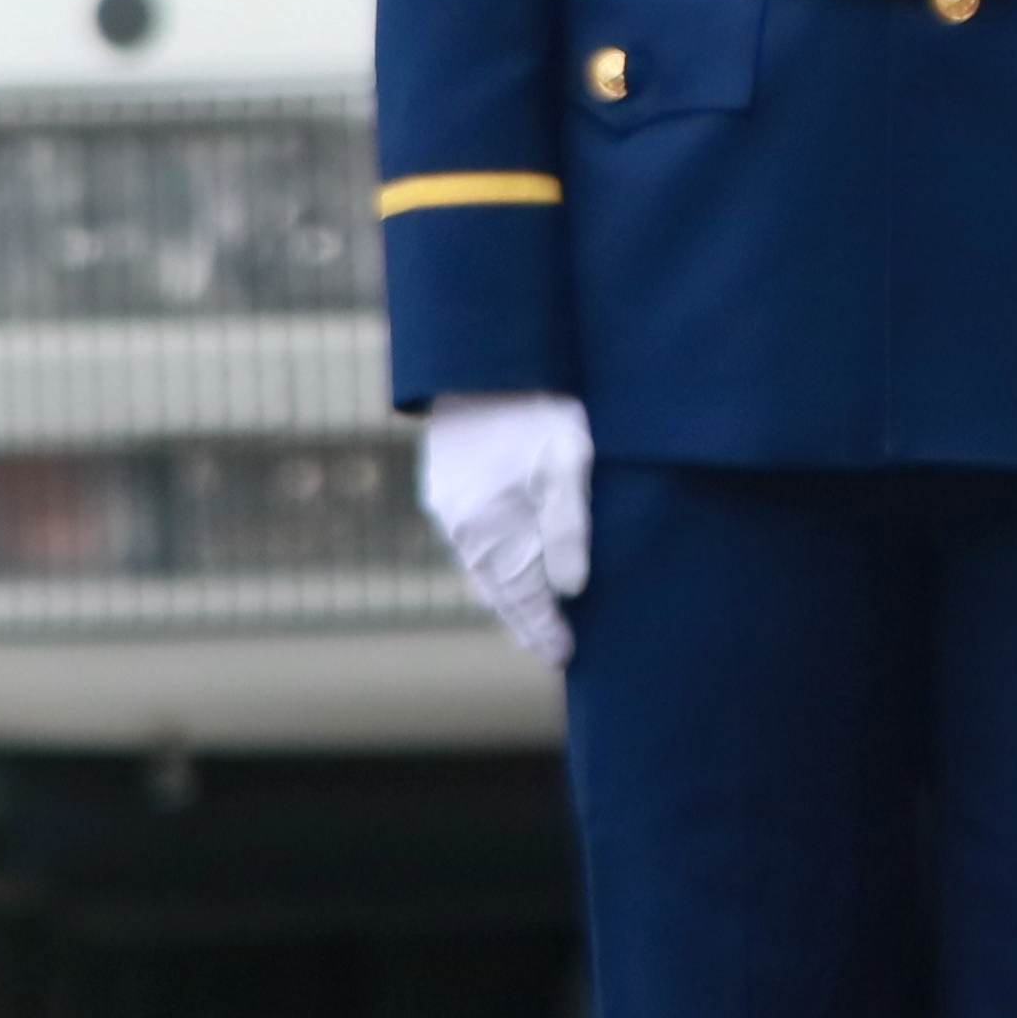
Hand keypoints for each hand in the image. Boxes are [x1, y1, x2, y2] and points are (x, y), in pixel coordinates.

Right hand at [420, 390, 593, 667]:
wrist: (482, 361)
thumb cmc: (536, 408)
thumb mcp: (568, 461)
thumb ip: (569, 528)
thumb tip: (571, 591)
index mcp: (493, 526)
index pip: (523, 596)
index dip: (544, 629)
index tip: (563, 656)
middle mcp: (464, 526)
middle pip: (498, 590)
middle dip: (525, 623)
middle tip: (549, 651)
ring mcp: (450, 508)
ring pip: (480, 570)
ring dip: (505, 599)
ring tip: (528, 625)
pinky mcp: (445, 488)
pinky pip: (469, 545)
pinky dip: (489, 568)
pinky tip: (500, 574)